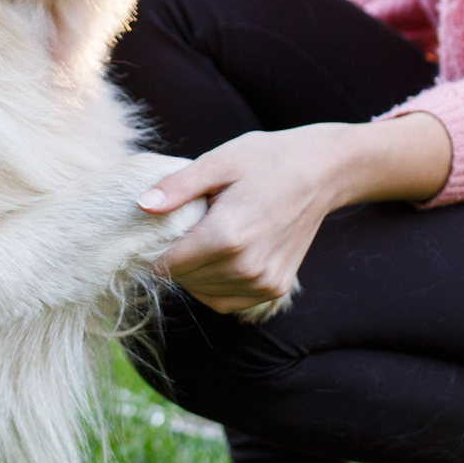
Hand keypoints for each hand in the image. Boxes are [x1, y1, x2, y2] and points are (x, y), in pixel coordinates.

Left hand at [138, 114, 451, 317]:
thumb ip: (177, 188)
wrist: (322, 172)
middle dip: (175, 258)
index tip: (154, 232)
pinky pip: (227, 302)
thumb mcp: (218, 162)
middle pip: (184, 280)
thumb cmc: (267, 160)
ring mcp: (263, 282)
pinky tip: (219, 258)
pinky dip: (214, 287)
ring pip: (203, 293)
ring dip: (194, 273)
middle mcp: (246, 267)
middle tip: (185, 228)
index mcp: (227, 236)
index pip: (168, 264)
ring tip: (205, 238)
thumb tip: (141, 206)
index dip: (153, 250)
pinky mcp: (275, 289)